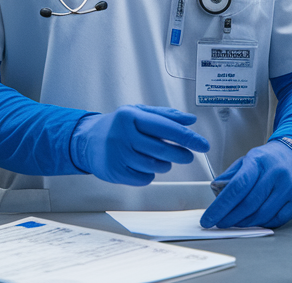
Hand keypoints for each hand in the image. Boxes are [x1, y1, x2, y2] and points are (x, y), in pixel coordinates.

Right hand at [71, 104, 209, 185]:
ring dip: (165, 164)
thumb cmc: (119, 125)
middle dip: (181, 154)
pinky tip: (143, 164)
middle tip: (188, 156)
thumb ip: (166, 116)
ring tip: (161, 158)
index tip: (203, 145)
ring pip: (155, 166)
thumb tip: (191, 121)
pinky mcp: (116, 172)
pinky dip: (150, 173)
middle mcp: (123, 135)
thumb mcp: (139, 113)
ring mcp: (118, 155)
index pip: (166, 128)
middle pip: (163, 150)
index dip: (188, 137)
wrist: (88, 141)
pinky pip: (145, 178)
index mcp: (130, 116)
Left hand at [200, 141, 291, 228]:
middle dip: (230, 218)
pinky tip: (253, 222)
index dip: (221, 206)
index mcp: (258, 161)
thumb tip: (216, 193)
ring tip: (234, 223)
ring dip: (245, 223)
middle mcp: (276, 173)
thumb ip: (231, 175)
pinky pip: (277, 219)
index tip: (209, 218)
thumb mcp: (246, 159)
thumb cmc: (268, 159)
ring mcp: (289, 187)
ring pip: (262, 214)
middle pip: (249, 204)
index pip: (237, 187)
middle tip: (219, 223)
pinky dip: (261, 224)